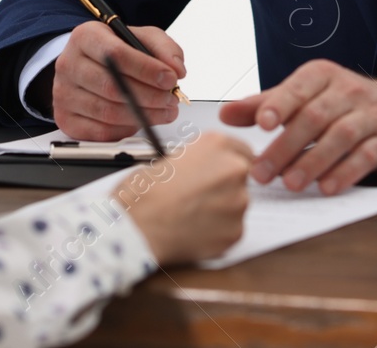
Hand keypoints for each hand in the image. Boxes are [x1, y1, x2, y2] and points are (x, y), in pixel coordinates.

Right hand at [51, 21, 186, 141]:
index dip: (146, 69)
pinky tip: (140, 120)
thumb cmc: (116, 52)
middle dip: (149, 96)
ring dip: (142, 115)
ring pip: (107, 112)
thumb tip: (175, 69)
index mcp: (85, 37)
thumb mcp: (142, 38)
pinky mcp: (66, 118)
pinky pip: (100, 132)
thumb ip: (164, 49)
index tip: (170, 78)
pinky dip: (126, 130)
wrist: (88, 65)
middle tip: (171, 99)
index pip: (115, 54)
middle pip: (111, 86)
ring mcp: (64, 93)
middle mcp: (69, 64)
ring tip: (164, 111)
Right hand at [122, 133, 252, 265]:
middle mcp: (233, 168)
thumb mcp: (167, 158)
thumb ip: (195, 160)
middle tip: (199, 195)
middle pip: (242, 176)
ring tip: (191, 215)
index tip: (219, 171)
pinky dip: (218, 232)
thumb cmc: (142, 194)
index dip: (226, 163)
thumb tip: (201, 168)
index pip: (242, 150)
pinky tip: (194, 230)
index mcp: (217, 144)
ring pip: (237, 204)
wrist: (135, 228)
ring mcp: (238, 202)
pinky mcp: (236, 231)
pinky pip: (232, 229)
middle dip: (225, 186)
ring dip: (222, 209)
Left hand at [219, 60, 376, 193]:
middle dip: (286, 146)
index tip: (263, 124)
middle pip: (315, 117)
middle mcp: (348, 91)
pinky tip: (327, 187)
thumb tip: (226, 115)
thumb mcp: (303, 96)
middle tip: (262, 173)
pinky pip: (367, 156)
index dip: (280, 104)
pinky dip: (346, 172)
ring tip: (291, 184)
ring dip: (313, 162)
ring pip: (341, 136)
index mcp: (321, 76)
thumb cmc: (337, 103)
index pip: (298, 88)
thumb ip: (265, 105)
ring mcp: (370, 115)